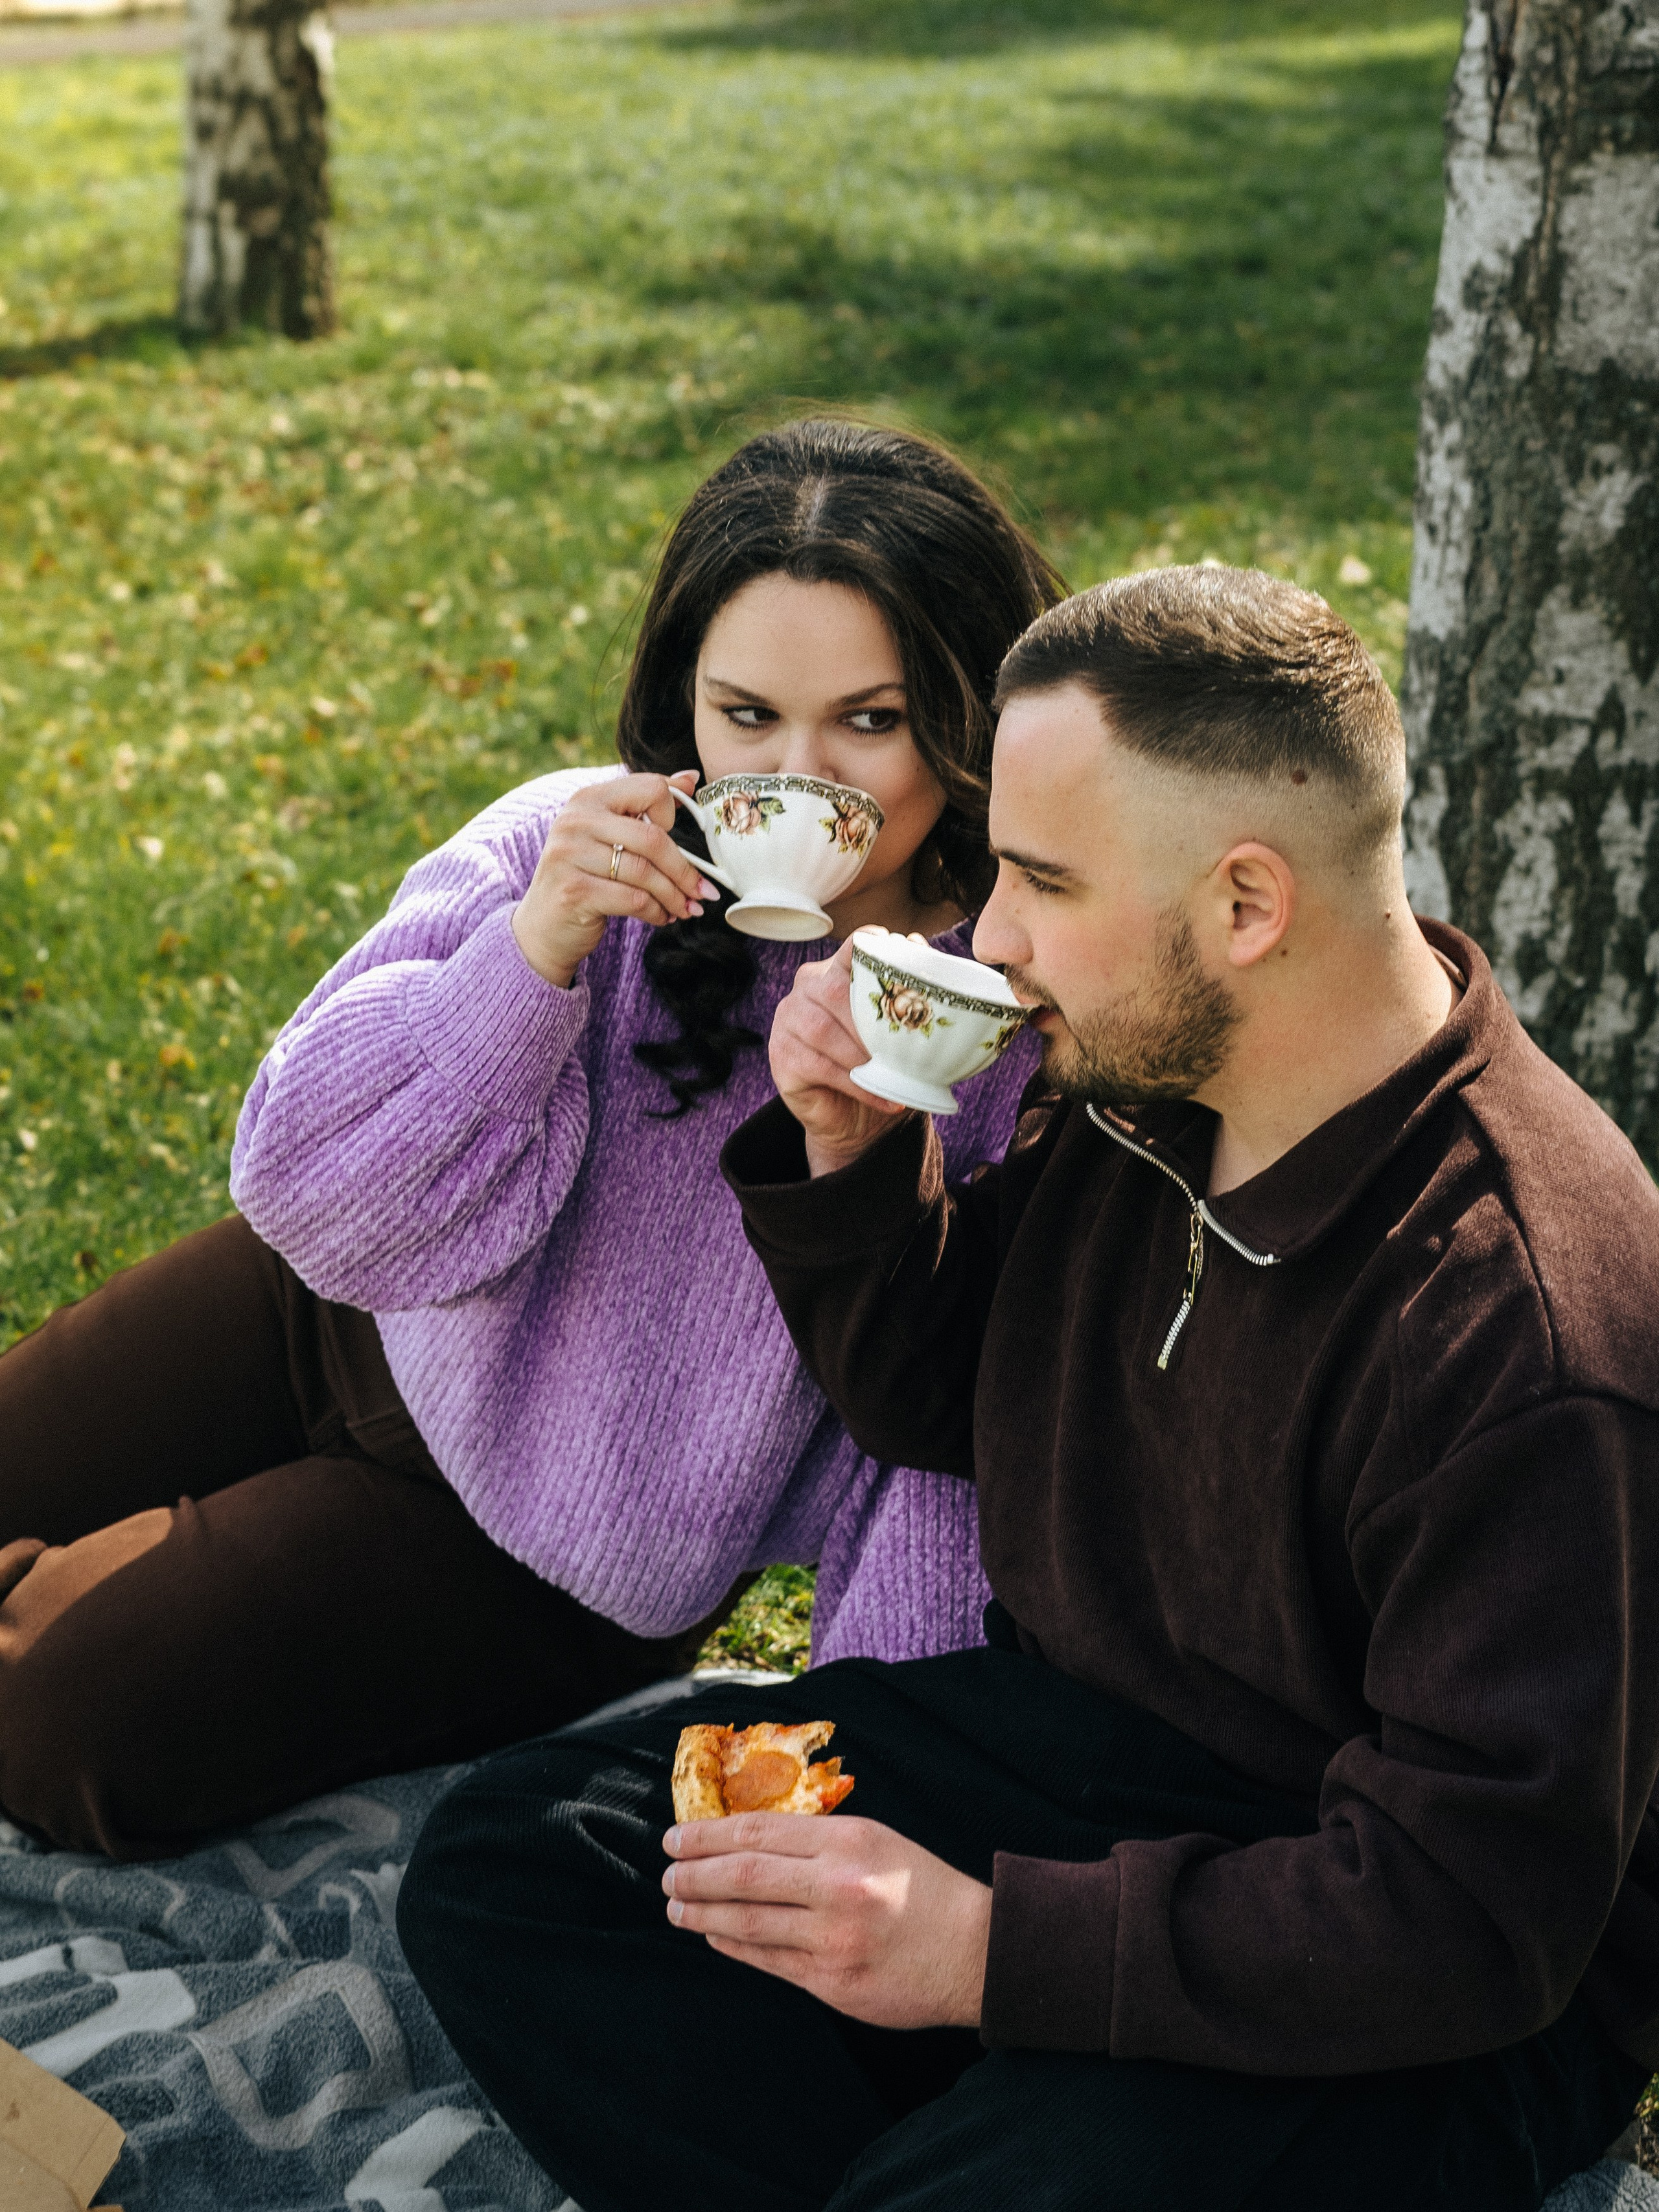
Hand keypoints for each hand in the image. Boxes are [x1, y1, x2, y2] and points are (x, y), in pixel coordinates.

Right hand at [511, 770, 720, 987]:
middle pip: (652, 838)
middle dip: (685, 870)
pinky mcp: (574, 891)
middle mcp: (575, 820)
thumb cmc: (584, 877)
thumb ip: (645, 805)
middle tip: (703, 892)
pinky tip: (662, 917)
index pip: (651, 789)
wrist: (542, 927)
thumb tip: (691, 777)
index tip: (676, 840)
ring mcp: (570, 855)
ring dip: (674, 896)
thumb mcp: (608, 835)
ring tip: (686, 909)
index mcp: (588, 798)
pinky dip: (656, 912)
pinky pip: (634, 900)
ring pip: (645, 873)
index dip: (671, 815)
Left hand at [661, 1812, 991, 2030]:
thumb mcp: (875, 1840)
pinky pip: (769, 1961)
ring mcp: (834, 1940)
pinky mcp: (834, 1984)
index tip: (676, 1837)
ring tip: (676, 1907)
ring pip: (748, 1923)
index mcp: (847, 1841)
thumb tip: (745, 1840)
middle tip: (665, 1874)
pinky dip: (733, 1946)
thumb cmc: (921, 1887)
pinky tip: (714, 1936)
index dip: (708, 1834)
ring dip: (702, 1914)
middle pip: (743, 1875)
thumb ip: (816, 1841)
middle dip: (693, 1874)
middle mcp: (837, 1887)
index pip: (758, 1831)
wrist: (975, 1950)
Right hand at [768, 940, 908, 1174]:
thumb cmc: (875, 1067)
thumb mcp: (892, 1032)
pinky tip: (881, 1096)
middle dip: (869, 1020)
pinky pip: (819, 1067)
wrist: (853, 1119)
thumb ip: (903, 994)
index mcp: (832, 973)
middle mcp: (805, 990)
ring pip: (822, 1029)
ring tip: (888, 1074)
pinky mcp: (781, 1057)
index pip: (848, 951)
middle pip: (832, 990)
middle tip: (900, 1047)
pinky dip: (856, 1084)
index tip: (891, 945)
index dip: (867, 947)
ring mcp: (787, 1022)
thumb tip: (918, 947)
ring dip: (860, 1054)